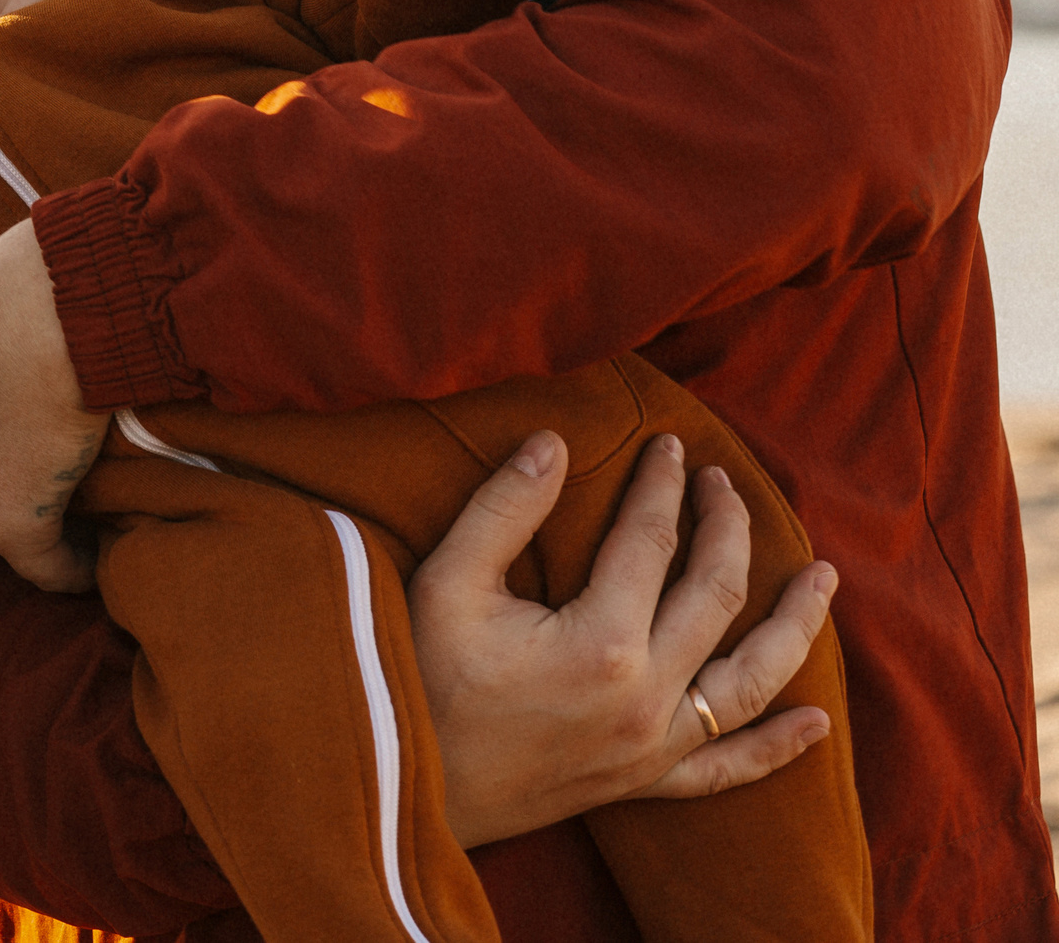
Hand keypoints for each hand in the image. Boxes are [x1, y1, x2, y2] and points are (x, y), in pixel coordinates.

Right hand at [412, 429, 838, 846]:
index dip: (663, 485)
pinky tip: (814, 724)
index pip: (652, 540)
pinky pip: (727, 769)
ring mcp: (653, 747)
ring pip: (750, 680)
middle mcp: (647, 697)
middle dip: (727, 527)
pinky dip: (775, 748)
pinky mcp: (642, 783)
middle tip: (723, 482)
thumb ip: (504, 508)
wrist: (404, 783)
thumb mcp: (447, 581)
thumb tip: (553, 442)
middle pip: (715, 594)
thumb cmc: (419, 677)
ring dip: (795, 626)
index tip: (670, 444)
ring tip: (822, 578)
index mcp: (603, 642)